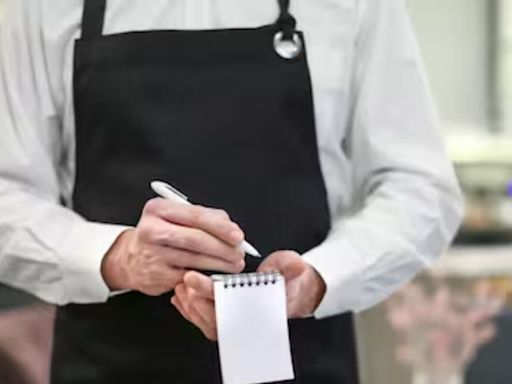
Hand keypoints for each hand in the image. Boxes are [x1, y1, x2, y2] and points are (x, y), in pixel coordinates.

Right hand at [101, 198, 245, 295]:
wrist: (130, 259)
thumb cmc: (160, 235)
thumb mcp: (175, 217)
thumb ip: (203, 217)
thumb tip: (229, 227)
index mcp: (158, 209)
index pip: (196, 216)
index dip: (221, 227)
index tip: (238, 235)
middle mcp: (151, 230)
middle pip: (196, 239)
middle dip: (223, 247)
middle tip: (239, 253)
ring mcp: (153, 254)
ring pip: (196, 259)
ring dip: (220, 263)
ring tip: (233, 263)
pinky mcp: (158, 276)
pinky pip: (190, 275)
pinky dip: (207, 275)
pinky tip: (216, 273)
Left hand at [172, 250, 325, 340]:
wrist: (292, 291)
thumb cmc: (289, 279)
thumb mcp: (291, 266)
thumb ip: (289, 266)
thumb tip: (295, 265)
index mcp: (262, 308)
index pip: (234, 303)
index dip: (212, 292)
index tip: (195, 280)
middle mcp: (247, 319)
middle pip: (217, 318)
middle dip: (197, 301)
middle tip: (184, 283)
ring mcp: (236, 321)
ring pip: (209, 323)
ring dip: (191, 307)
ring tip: (181, 288)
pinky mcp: (227, 318)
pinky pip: (206, 322)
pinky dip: (190, 311)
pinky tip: (180, 298)